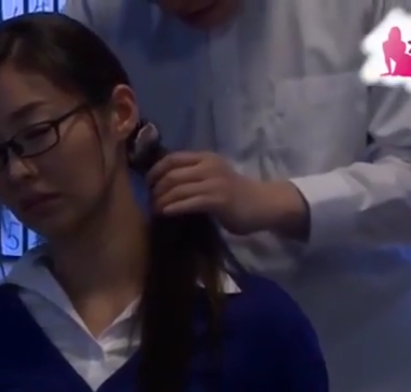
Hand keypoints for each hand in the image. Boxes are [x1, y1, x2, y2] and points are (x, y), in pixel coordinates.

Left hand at [145, 151, 307, 236]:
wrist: (263, 204)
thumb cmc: (235, 193)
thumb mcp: (213, 176)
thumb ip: (193, 175)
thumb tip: (164, 182)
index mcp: (206, 157)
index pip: (172, 158)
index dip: (155, 170)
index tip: (147, 183)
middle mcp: (209, 166)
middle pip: (171, 174)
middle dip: (156, 189)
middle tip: (150, 201)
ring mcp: (214, 182)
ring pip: (177, 189)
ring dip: (161, 200)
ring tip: (155, 210)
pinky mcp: (218, 200)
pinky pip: (189, 202)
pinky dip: (173, 208)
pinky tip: (166, 213)